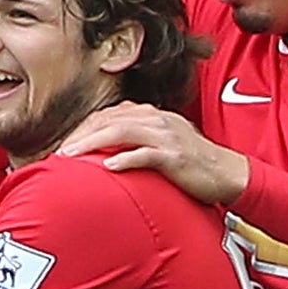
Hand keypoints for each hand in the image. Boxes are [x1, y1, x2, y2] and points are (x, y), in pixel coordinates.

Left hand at [58, 103, 250, 203]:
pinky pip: (145, 155)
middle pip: (109, 121)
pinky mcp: (175, 156)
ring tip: (71, 157)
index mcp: (151, 115)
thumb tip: (107, 152)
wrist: (227, 173)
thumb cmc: (192, 163)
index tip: (65, 145)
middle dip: (81, 135)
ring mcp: (166, 136)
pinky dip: (124, 160)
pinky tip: (108, 168)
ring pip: (121, 133)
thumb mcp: (163, 144)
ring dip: (92, 144)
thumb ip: (138, 141)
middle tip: (60, 152)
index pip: (108, 115)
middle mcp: (156, 120)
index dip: (84, 128)